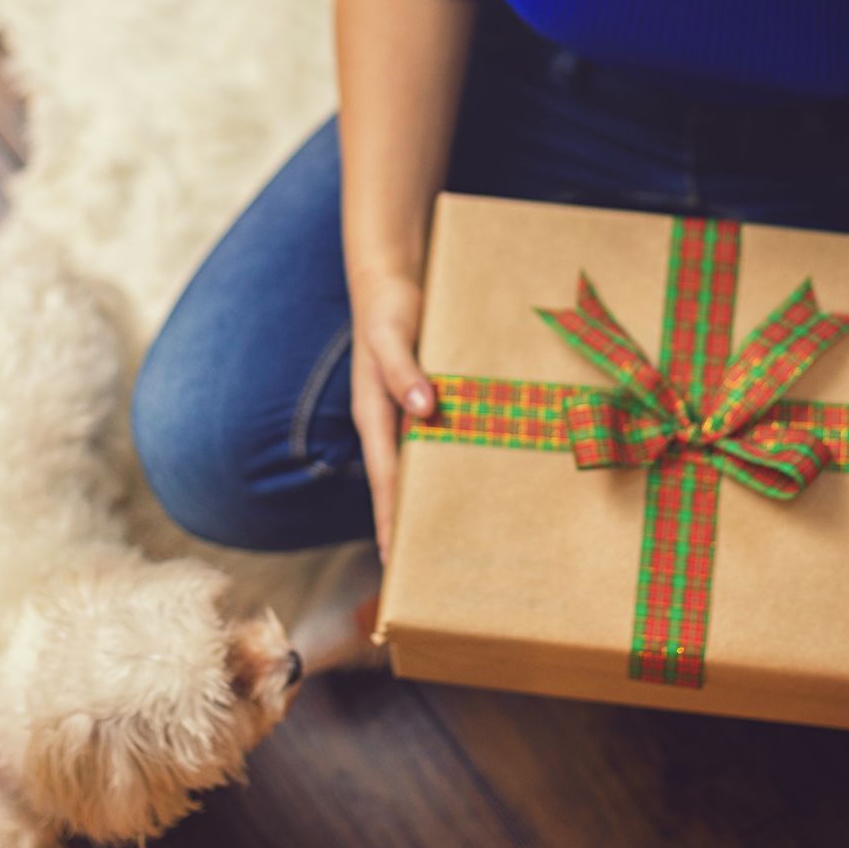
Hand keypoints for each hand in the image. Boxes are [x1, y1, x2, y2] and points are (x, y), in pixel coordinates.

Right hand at [347, 267, 433, 561]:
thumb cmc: (387, 307)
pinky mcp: (427, 400)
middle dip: (410, 525)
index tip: (395, 561)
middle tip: (431, 569)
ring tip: (457, 537)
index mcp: (375, 416)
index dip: (390, 521)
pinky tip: (473, 477)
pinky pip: (439, 440)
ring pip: (421, 466)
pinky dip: (451, 463)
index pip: (385, 481)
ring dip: (434, 498)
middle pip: (400, 485)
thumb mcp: (391, 336)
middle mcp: (391, 422)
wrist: (390, 278)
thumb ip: (403, 372)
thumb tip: (422, 409)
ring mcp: (408, 414)